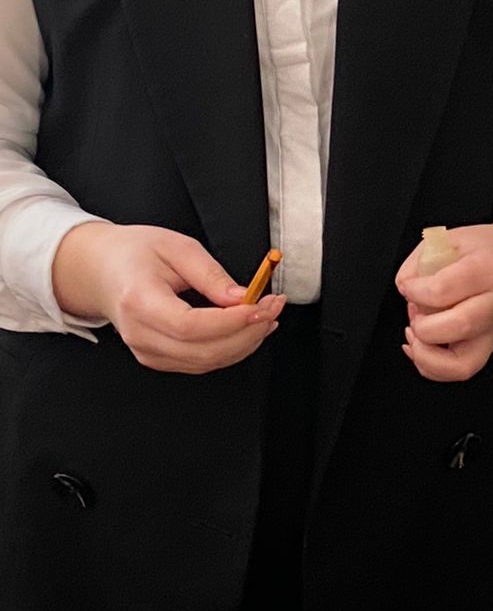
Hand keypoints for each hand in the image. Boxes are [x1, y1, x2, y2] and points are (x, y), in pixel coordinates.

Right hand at [50, 222, 285, 373]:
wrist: (100, 270)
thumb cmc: (135, 253)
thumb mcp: (177, 247)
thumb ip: (211, 275)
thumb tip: (242, 298)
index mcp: (138, 300)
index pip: (189, 325)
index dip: (230, 322)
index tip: (260, 307)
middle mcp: (139, 333)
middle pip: (202, 350)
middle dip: (248, 333)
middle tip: (273, 308)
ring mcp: (146, 350)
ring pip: (206, 362)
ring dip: (245, 343)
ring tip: (267, 316)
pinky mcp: (157, 358)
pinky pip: (200, 363)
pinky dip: (230, 350)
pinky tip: (248, 330)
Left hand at [395, 222, 492, 381]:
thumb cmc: (490, 251)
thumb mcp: (453, 238)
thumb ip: (420, 261)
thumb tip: (405, 287)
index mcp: (487, 269)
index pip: (441, 290)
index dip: (414, 291)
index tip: (409, 286)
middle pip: (456, 327)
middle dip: (422, 323)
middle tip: (416, 309)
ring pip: (460, 364)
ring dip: (426, 353)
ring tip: (418, 334)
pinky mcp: (490, 346)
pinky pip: (461, 370)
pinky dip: (433, 366)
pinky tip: (423, 346)